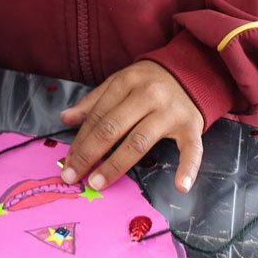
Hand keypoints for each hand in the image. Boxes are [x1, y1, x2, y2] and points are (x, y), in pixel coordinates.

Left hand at [58, 60, 203, 194]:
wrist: (192, 71)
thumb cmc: (150, 82)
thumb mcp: (120, 82)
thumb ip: (94, 101)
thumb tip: (65, 118)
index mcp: (127, 82)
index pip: (98, 116)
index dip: (80, 141)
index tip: (67, 162)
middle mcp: (148, 95)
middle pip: (112, 128)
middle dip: (89, 154)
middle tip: (73, 176)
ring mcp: (170, 111)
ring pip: (139, 141)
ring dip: (115, 165)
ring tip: (98, 183)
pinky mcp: (191, 126)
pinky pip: (191, 149)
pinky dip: (188, 168)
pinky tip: (180, 186)